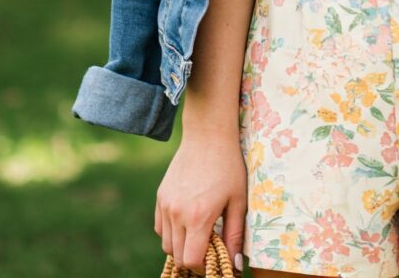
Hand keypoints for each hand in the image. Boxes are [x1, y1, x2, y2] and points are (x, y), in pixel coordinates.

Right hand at [155, 130, 247, 276]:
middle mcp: (177, 213)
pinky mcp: (160, 196)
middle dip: (193, 258)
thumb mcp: (238, 200)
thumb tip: (235, 264)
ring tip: (200, 231)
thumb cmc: (229, 165)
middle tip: (210, 247)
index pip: (190, 261)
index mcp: (197, 217)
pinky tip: (187, 220)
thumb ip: (234, 235)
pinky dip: (171, 232)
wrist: (208, 134)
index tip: (215, 259)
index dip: (203, 267)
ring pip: (166, 243)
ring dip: (181, 245)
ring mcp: (165, 204)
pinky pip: (160, 227)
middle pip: (176, 255)